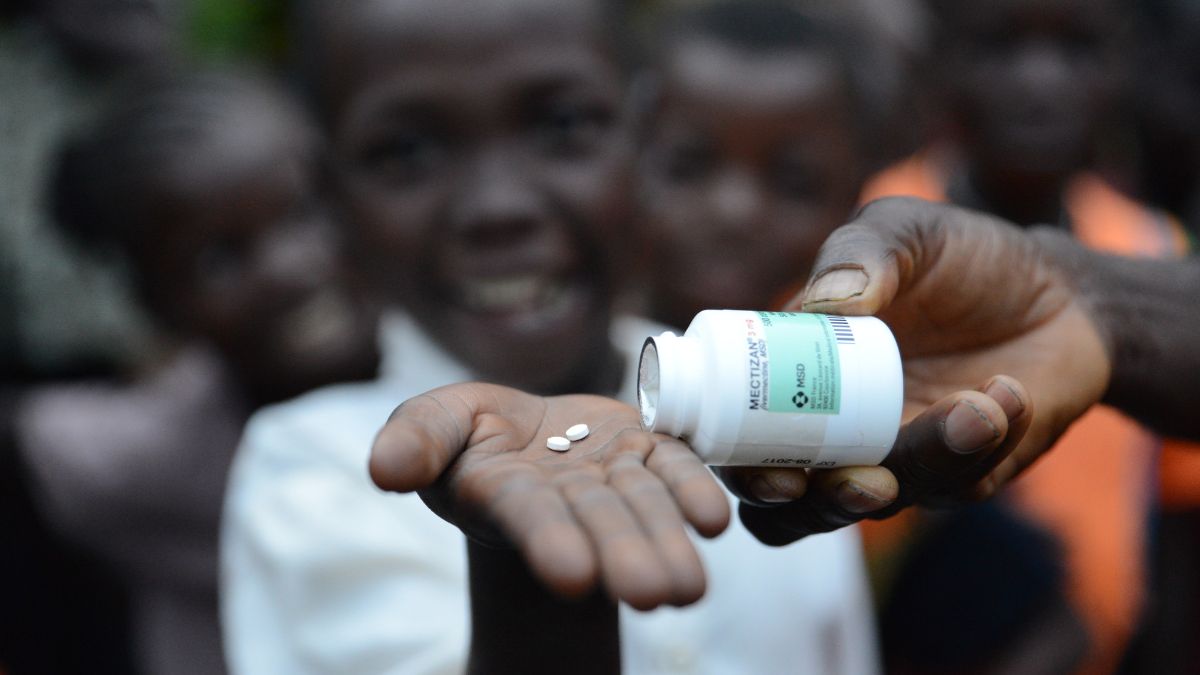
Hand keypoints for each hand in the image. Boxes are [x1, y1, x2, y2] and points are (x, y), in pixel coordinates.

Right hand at [369, 382, 730, 608]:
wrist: (527, 434)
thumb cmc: (470, 434)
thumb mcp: (431, 422)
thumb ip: (414, 440)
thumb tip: (384, 470)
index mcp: (507, 490)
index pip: (530, 516)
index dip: (550, 542)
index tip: (573, 577)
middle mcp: (566, 493)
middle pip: (598, 523)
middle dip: (624, 556)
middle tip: (653, 592)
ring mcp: (611, 474)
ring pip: (643, 507)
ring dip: (667, 542)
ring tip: (689, 587)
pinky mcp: (647, 450)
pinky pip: (676, 469)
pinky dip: (695, 493)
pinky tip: (716, 522)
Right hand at [723, 197, 1108, 543]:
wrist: (1055, 285)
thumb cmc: (959, 258)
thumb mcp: (904, 232)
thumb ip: (860, 254)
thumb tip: (827, 303)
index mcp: (795, 379)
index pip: (742, 446)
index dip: (744, 471)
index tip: (776, 472)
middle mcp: (834, 433)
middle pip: (796, 511)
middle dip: (822, 507)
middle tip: (863, 482)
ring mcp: (898, 458)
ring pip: (888, 499)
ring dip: (927, 462)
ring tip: (974, 409)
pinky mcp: (967, 472)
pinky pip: (963, 482)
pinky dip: (987, 441)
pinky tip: (1010, 391)